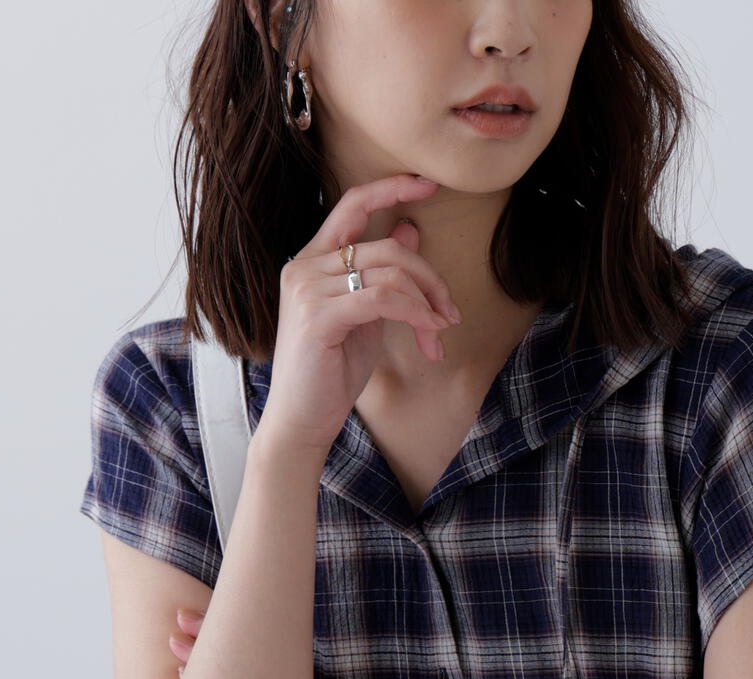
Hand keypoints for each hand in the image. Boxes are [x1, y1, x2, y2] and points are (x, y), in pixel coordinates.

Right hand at [254, 172, 462, 456]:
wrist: (301, 420)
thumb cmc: (330, 374)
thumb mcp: (365, 317)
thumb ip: (382, 276)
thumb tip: (410, 230)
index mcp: (312, 261)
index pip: (352, 204)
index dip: (391, 188)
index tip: (431, 183)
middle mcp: (304, 266)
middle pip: (386, 246)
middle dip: (429, 278)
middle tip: (450, 312)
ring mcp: (307, 288)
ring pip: (389, 271)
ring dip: (426, 301)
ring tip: (440, 330)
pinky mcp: (318, 315)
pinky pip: (382, 298)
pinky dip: (415, 313)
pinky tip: (429, 332)